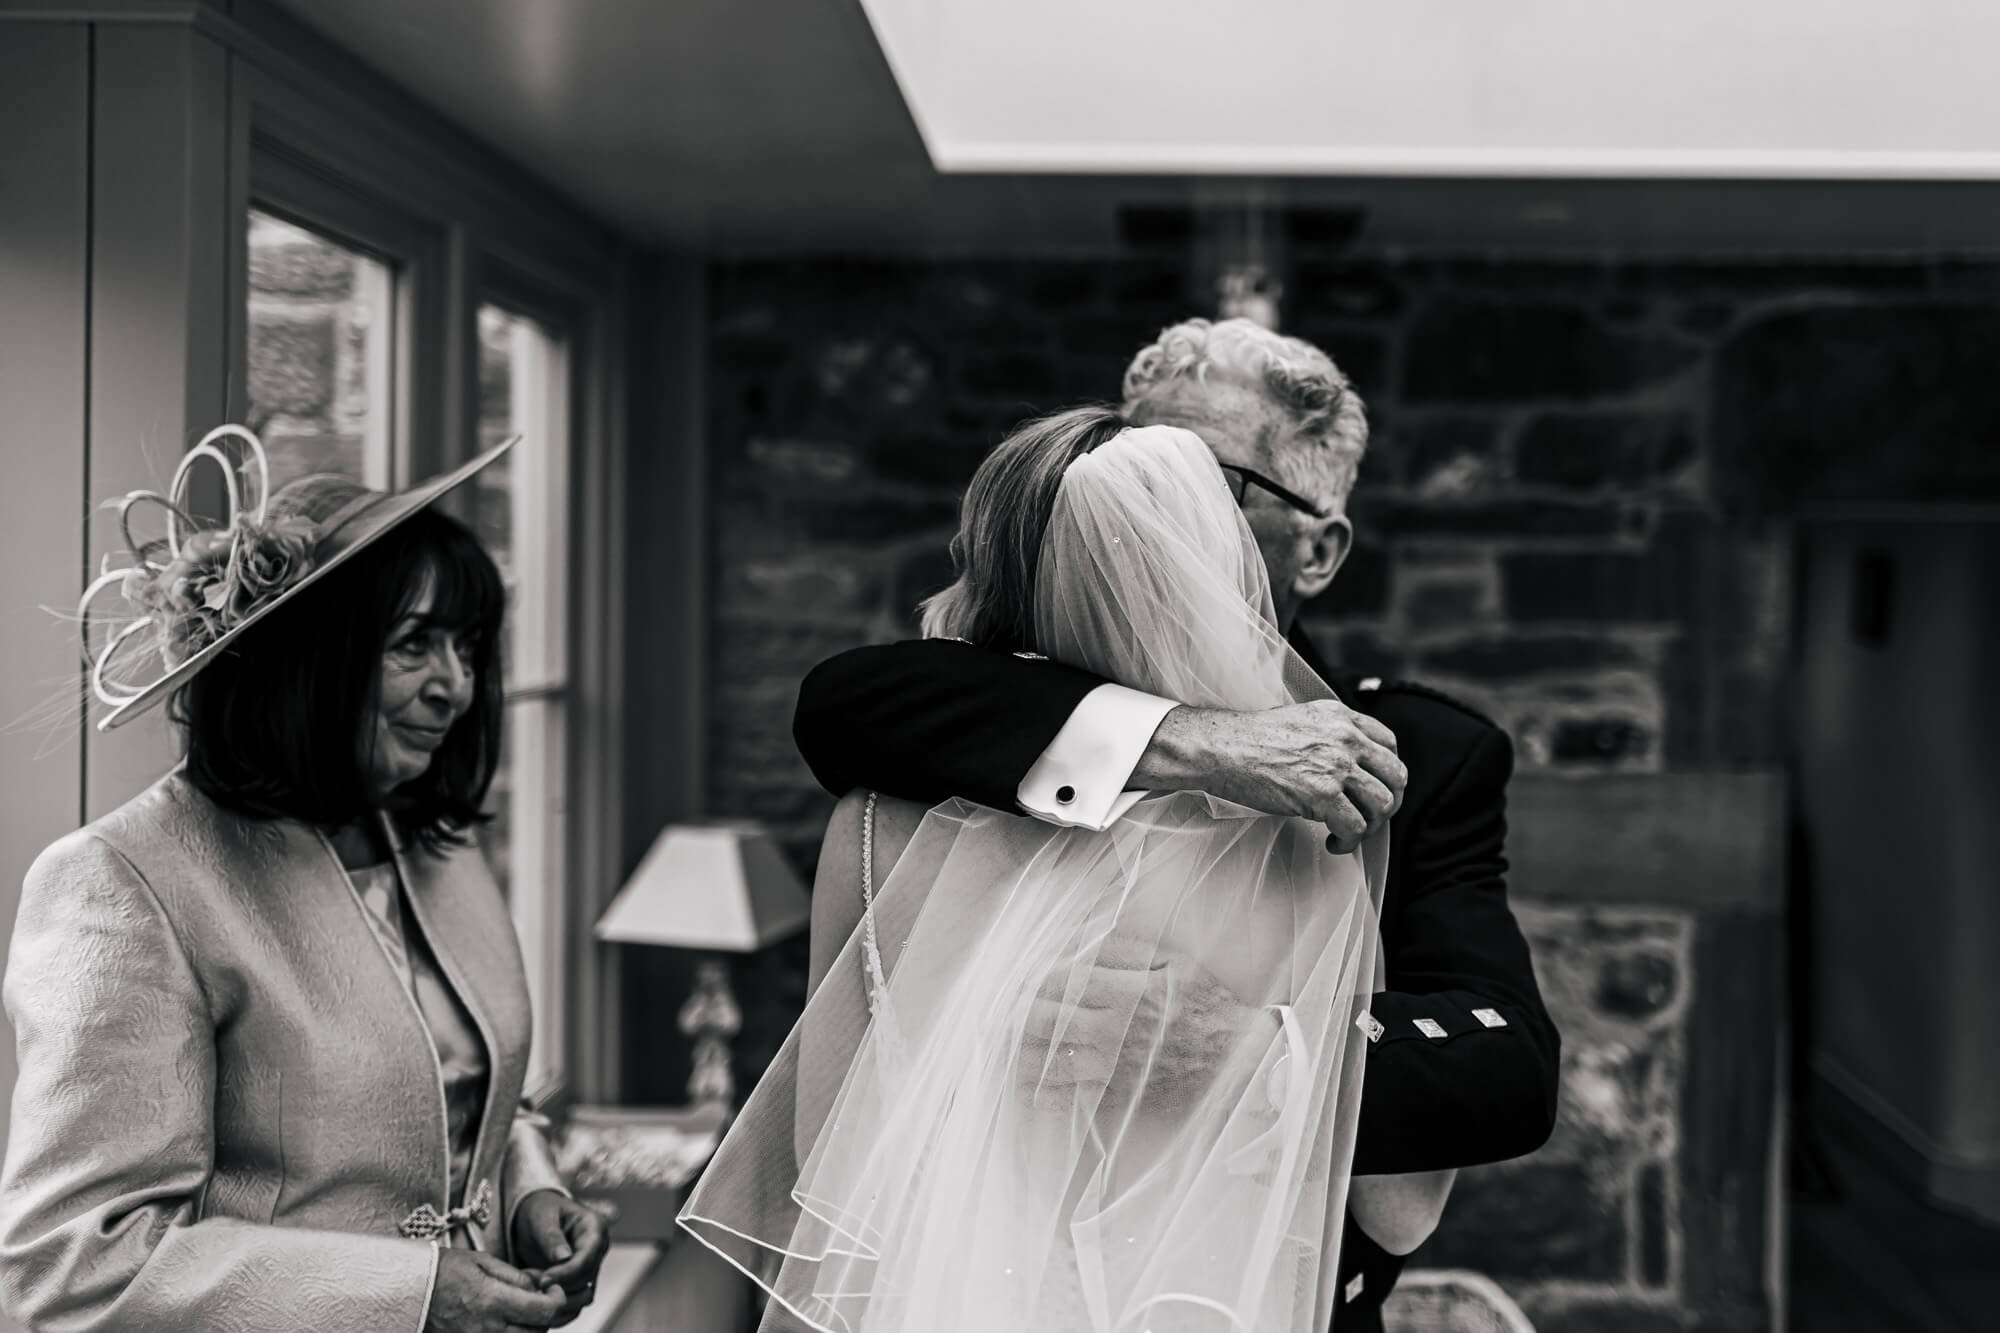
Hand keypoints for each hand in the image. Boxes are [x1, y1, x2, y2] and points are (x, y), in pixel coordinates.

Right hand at [424, 1250, 569, 1331]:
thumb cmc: (443, 1271)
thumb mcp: (482, 1262)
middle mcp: (487, 1328)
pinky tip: (506, 1322)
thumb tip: (540, 1287)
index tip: (552, 1288)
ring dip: (529, 1329)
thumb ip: (515, 1277)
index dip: (556, 1300)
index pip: (544, 1312)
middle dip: (545, 1316)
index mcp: (493, 1301)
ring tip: (522, 1311)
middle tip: (539, 1300)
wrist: (407, 1291)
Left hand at [512, 1191, 613, 1321]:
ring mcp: (592, 1265)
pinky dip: (557, 1300)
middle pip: (585, 1278)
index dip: (566, 1273)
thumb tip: (564, 1257)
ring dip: (556, 1293)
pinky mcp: (582, 1280)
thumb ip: (552, 1237)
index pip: (587, 1259)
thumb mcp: (541, 1217)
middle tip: (531, 1279)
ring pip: (581, 1293)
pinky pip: (575, 1300)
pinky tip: (539, 1289)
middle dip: (558, 1284)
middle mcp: (599, 1248)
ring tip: (532, 1281)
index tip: (543, 1280)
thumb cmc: (541, 1210)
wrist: (536, 1217)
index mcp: (595, 1227)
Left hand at [1017, 930, 1265, 1109]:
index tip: (1018, 978)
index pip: (1059, 982)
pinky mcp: (1117, 1096)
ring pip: (1050, 1060)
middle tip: (996, 1013)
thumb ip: (1129, 951)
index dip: (1032, 979)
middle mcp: (1110, 1031)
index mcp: (1124, 993)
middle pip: (1045, 1020)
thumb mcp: (1176, 965)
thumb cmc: (1209, 1009)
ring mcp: (1111, 1068)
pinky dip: (1044, 1093)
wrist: (1238, 1064)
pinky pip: (1070, 1097)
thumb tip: (1088, 940)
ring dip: (1020, 1054)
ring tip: (1000, 1049)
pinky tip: (1027, 1090)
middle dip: (1016, 1015)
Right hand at [1138, 700, 1404, 852]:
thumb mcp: (1301, 719)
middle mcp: (1346, 738)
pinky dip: (1348, 841)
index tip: (1374, 787)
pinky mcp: (1322, 795)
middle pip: (1395, 775)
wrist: (1223, 749)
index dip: (1386, 771)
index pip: (1389, 743)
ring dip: (1371, 826)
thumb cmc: (1251, 739)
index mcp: (1341, 717)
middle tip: (1370, 817)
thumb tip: (1347, 763)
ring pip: (1382, 804)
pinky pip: (1355, 827)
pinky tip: (1333, 842)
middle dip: (1387, 802)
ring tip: (1349, 833)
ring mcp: (1336, 766)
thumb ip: (1331, 734)